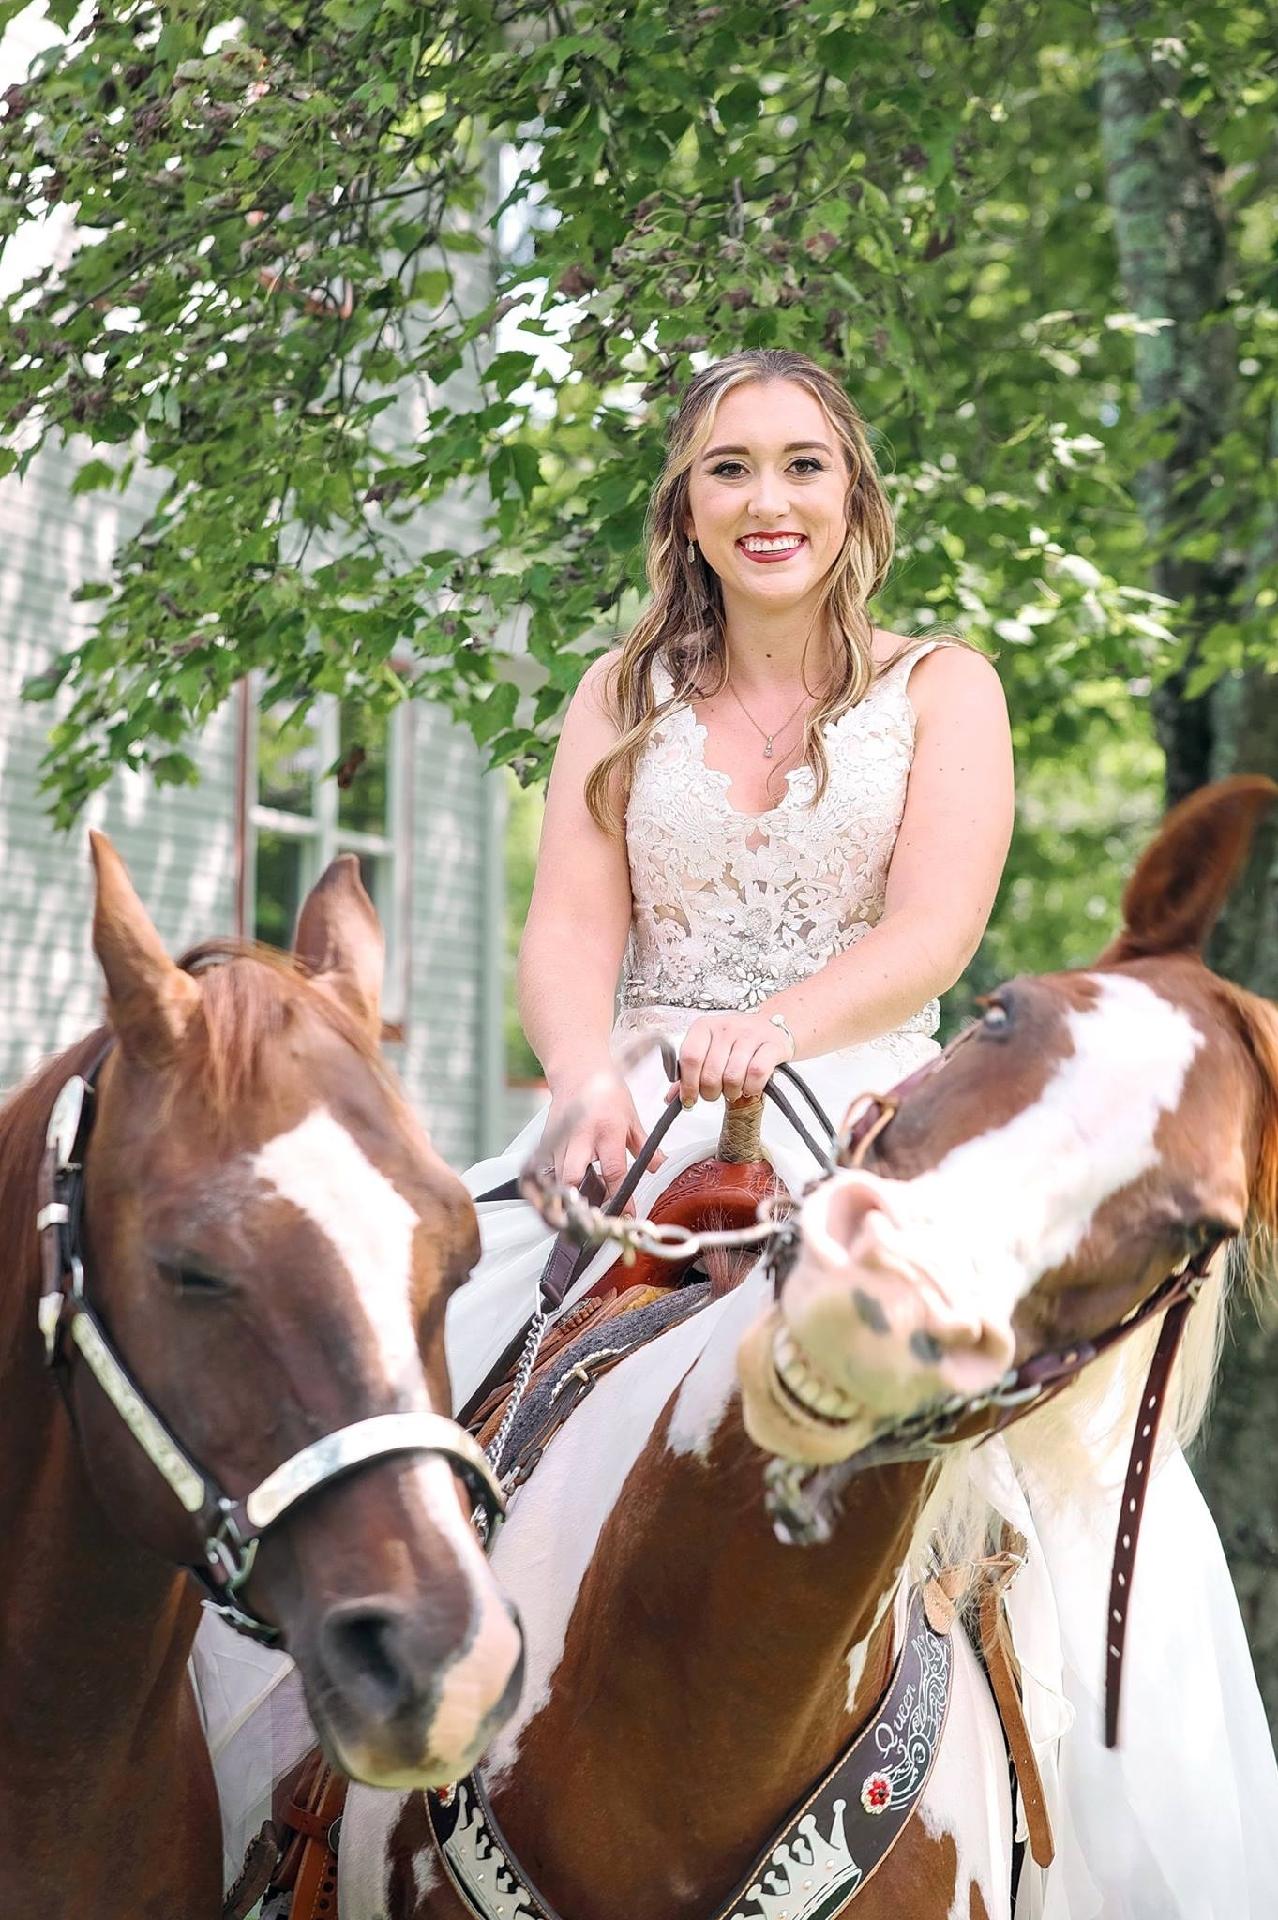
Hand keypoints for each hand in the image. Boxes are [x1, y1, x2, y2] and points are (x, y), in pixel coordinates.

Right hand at [541, 1070, 660, 1211]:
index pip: (613, 1171)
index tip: (627, 1213)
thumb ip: (644, 1146)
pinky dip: (558, 1182)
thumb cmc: (606, 1091)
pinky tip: (569, 1187)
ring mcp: (560, 1139)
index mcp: (606, 1130)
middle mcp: (581, 1136)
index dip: (620, 1197)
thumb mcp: (632, 1117)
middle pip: (573, 1178)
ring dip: (571, 1194)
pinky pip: (548, 1170)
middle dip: (582, 1200)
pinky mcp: (547, 1141)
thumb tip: (656, 1167)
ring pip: (558, 1178)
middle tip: (598, 1213)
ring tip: (586, 1203)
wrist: (578, 1070)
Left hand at [676, 1009, 794, 1106]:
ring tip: (733, 1090)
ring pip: (733, 1076)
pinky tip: (749, 1087)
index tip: (690, 1099)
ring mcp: (750, 1034)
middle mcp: (726, 1027)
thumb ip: (689, 1073)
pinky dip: (751, 1088)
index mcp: (704, 1027)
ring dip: (731, 1092)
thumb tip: (671, 1098)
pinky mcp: (772, 1045)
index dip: (688, 1084)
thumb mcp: (709, 1049)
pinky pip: (757, 1073)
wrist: (771, 1025)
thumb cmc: (736, 1041)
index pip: (690, 1057)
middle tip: (715, 1094)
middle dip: (710, 1092)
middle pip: (710, 1072)